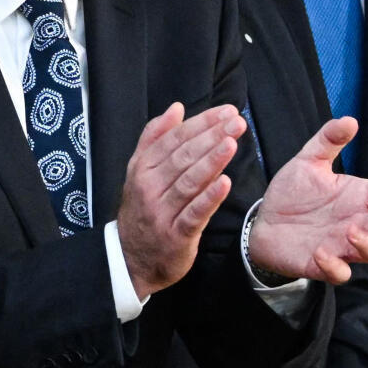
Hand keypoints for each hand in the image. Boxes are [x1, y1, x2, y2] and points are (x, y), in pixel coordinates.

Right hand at [116, 103, 245, 298]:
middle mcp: (149, 187)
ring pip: (189, 181)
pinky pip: (194, 213)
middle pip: (183, 156)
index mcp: (142, 168)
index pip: (174, 139)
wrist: (130, 259)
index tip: (226, 111)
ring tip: (232, 143)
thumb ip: (155, 138)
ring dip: (211, 161)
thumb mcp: (139, 171)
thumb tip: (176, 108)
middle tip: (237, 122)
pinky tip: (225, 182)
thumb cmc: (142, 210)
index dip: (201, 123)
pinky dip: (209, 197)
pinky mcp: (176, 235)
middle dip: (212, 136)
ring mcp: (162, 212)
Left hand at [249, 120, 367, 283]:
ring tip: (351, 231)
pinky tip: (321, 252)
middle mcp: (358, 222)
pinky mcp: (323, 265)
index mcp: (360, 197)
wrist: (264, 222)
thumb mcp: (308, 162)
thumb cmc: (294, 193)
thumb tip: (350, 119)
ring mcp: (343, 246)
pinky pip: (339, 273)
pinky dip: (335, 266)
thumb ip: (328, 141)